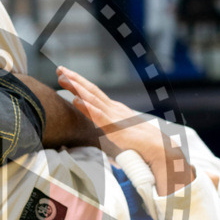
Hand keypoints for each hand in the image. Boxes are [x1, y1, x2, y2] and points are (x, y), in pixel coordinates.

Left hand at [56, 66, 193, 194]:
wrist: (159, 150)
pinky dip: (85, 106)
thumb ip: (112, 137)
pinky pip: (97, 115)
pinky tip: (75, 100)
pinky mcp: (115, 127)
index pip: (94, 95)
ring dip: (76, 87)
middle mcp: (114, 110)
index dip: (80, 85)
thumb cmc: (142, 146)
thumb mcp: (121, 138)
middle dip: (75, 79)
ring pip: (91, 99)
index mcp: (115, 111)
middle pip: (91, 92)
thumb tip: (106, 148)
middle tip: (60, 69)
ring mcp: (114, 116)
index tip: (67, 76)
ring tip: (63, 77)